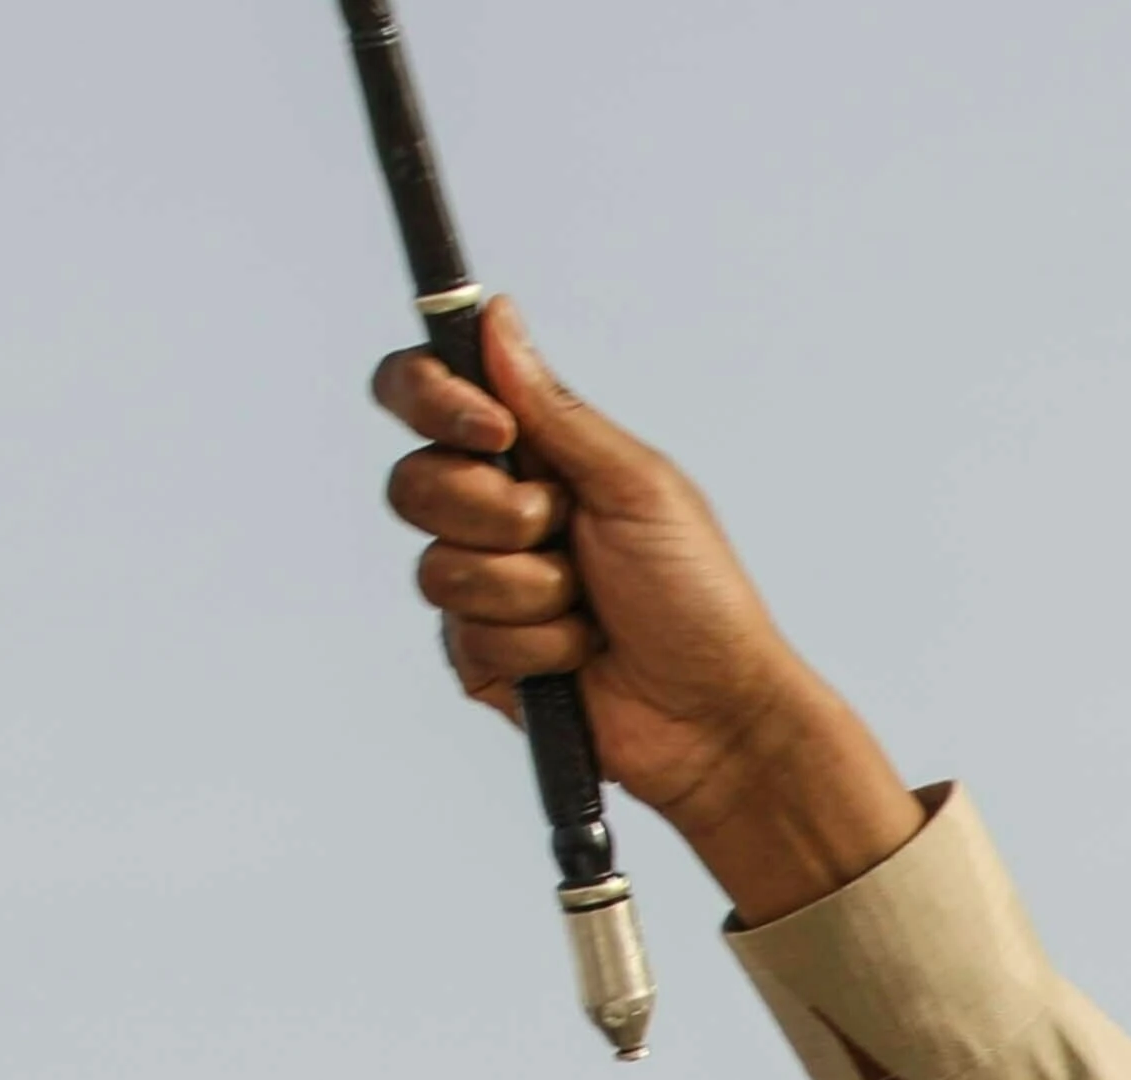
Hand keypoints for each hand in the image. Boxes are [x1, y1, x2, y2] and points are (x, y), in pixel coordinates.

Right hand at [370, 299, 924, 920]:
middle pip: (413, 482)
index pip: (425, 395)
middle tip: (565, 531)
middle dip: (497, 513)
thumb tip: (494, 316)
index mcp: (531, 455)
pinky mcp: (481, 657)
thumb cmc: (698, 596)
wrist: (717, 713)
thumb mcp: (635, 485)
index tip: (494, 430)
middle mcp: (495, 514)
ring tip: (589, 606)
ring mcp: (483, 588)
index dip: (431, 398)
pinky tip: (582, 655)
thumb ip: (554, 408)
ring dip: (531, 589)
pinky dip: (538, 644)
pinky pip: (466, 635)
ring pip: (439, 567)